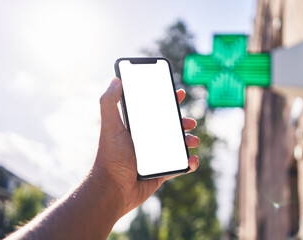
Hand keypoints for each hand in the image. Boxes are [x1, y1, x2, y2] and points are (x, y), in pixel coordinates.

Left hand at [94, 77, 199, 216]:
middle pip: (170, 127)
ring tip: (192, 141)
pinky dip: (189, 163)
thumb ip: (109, 102)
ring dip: (189, 141)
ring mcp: (155, 157)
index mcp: (136, 128)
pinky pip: (180, 166)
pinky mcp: (161, 172)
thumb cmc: (110, 158)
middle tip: (189, 122)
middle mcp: (146, 141)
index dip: (168, 101)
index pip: (154, 110)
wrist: (113, 190)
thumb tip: (115, 80)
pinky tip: (191, 160)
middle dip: (183, 122)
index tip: (179, 94)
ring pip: (178, 145)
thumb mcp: (110, 126)